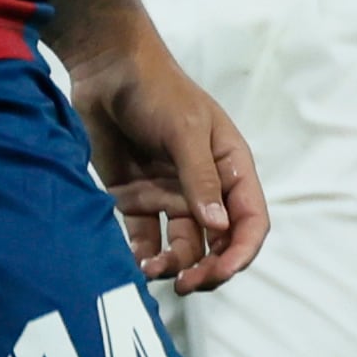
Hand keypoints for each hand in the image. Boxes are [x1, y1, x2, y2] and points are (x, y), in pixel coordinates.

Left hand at [67, 44, 265, 293]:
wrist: (106, 71)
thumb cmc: (158, 91)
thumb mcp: (186, 131)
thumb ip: (201, 180)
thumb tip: (219, 228)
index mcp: (231, 169)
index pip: (250, 220)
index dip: (241, 251)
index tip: (221, 271)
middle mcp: (206, 189)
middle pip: (219, 243)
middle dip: (208, 268)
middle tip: (187, 284)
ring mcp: (170, 195)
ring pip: (182, 246)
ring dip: (174, 265)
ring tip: (152, 271)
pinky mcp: (135, 199)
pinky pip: (144, 238)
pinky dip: (143, 255)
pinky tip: (134, 264)